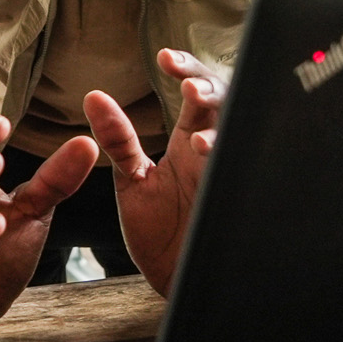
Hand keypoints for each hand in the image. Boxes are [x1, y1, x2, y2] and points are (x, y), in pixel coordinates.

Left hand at [87, 48, 224, 294]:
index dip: (187, 69)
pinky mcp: (237, 206)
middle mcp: (214, 154)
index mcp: (189, 141)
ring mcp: (228, 179)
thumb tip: (93, 97)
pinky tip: (215, 169)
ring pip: (242, 141)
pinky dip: (236, 173)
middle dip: (213, 92)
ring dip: (225, 138)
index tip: (164, 58)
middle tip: (190, 90)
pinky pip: (248, 182)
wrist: (177, 284)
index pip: (196, 92)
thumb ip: (117, 140)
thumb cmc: (162, 232)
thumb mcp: (133, 181)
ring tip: (199, 142)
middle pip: (228, 105)